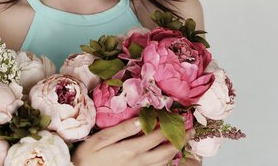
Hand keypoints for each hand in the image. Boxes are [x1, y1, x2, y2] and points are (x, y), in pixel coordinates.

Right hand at [71, 118, 187, 165]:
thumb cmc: (86, 157)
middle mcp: (138, 162)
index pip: (157, 135)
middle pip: (166, 150)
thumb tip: (141, 119)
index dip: (169, 125)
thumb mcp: (100, 140)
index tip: (179, 115)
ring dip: (176, 150)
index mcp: (130, 149)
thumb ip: (122, 130)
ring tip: (184, 140)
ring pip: (164, 162)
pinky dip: (166, 161)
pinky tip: (168, 154)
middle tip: (190, 129)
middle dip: (180, 139)